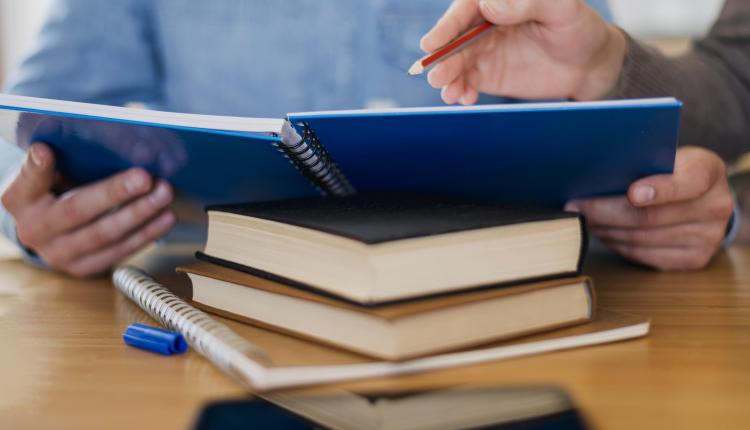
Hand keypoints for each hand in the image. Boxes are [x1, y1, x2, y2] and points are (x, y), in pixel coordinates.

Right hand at [1, 143, 175, 276]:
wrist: (47, 230)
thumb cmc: (52, 191)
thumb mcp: (46, 173)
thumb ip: (56, 162)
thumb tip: (71, 146)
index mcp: (20, 199)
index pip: (28, 181)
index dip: (38, 168)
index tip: (46, 151)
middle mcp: (34, 230)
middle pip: (77, 211)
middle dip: (115, 193)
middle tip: (145, 177)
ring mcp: (59, 254)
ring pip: (104, 235)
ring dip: (140, 214)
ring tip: (163, 195)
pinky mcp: (83, 268)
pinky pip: (119, 251)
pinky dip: (146, 233)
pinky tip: (165, 218)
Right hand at [421, 0, 626, 103]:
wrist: (588, 65)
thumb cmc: (578, 28)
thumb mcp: (561, 8)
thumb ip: (527, 3)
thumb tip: (491, 7)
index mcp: (499, 1)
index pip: (466, 10)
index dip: (447, 27)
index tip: (432, 43)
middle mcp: (485, 24)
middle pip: (455, 39)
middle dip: (443, 58)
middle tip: (436, 75)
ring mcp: (484, 51)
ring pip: (457, 62)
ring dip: (448, 77)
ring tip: (449, 93)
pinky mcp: (488, 75)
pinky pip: (467, 82)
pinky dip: (461, 90)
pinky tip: (464, 98)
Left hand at [566, 147, 733, 270]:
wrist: (702, 197)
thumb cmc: (671, 170)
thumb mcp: (666, 155)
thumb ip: (641, 161)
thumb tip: (592, 173)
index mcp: (708, 170)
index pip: (687, 182)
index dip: (659, 189)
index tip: (631, 193)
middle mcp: (715, 206)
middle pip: (651, 217)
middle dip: (606, 212)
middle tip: (575, 207)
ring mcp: (708, 237)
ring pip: (642, 238)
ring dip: (605, 230)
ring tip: (583, 219)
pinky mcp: (694, 259)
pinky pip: (644, 255)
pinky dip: (617, 244)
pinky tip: (603, 232)